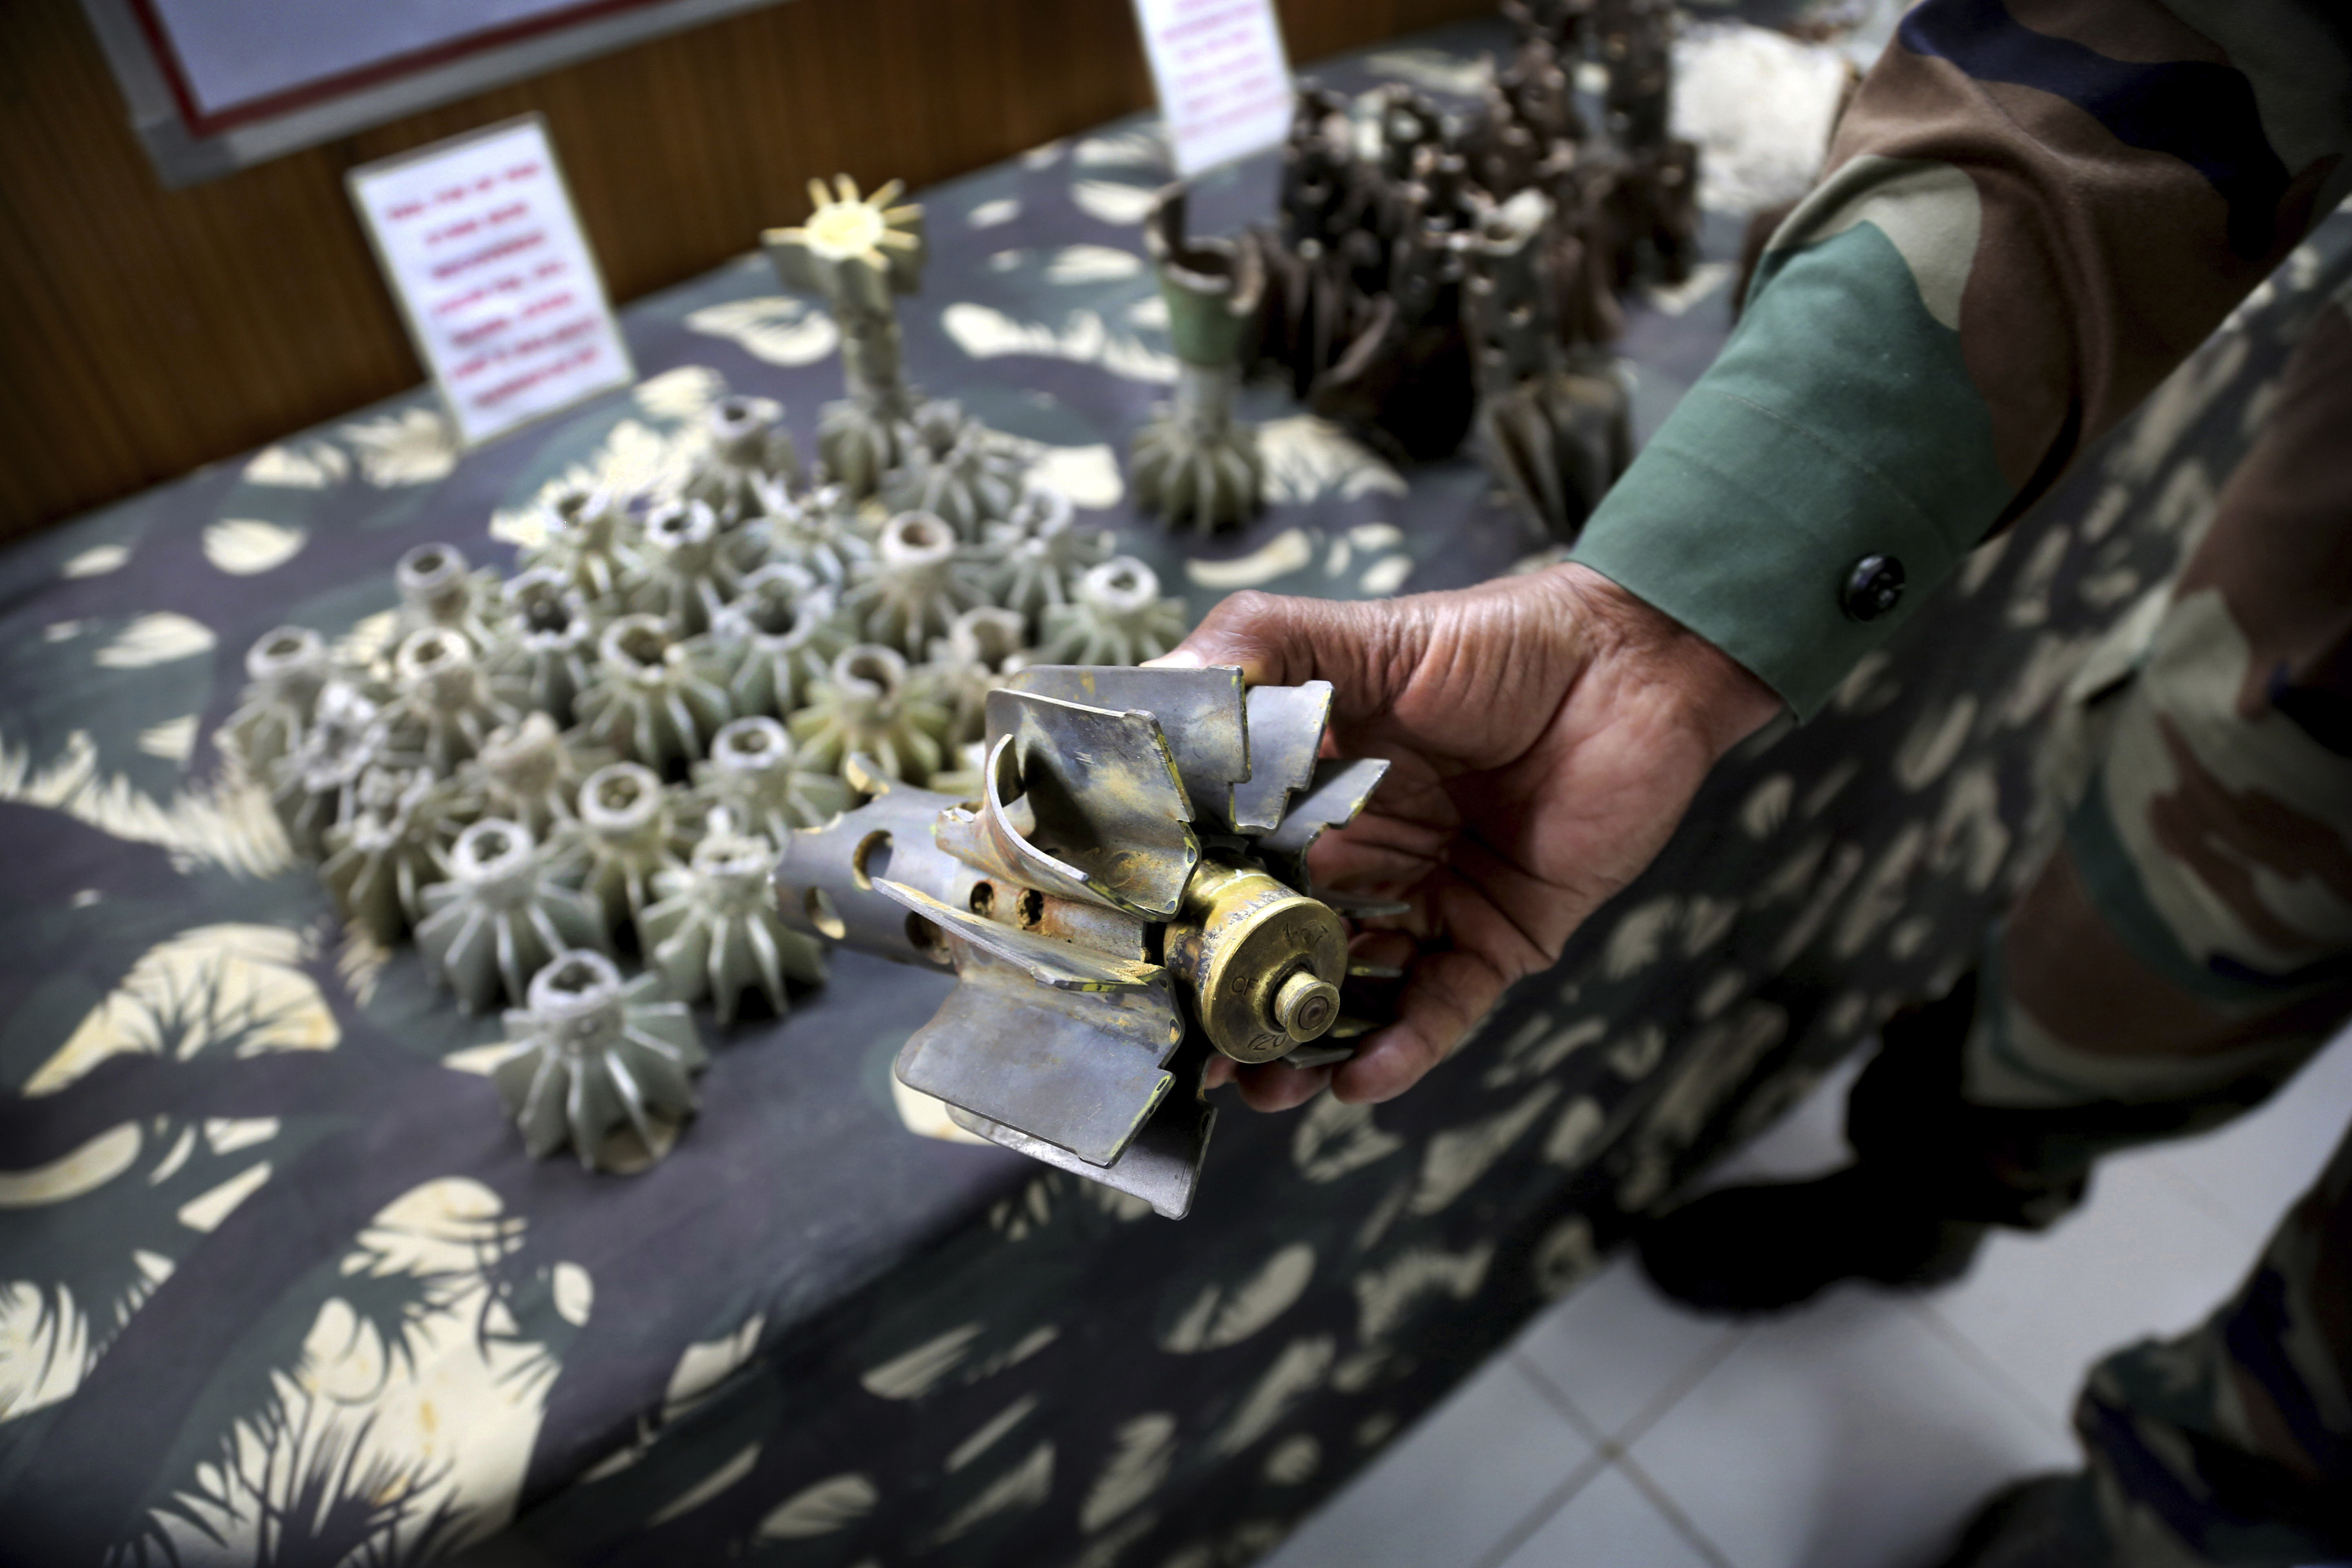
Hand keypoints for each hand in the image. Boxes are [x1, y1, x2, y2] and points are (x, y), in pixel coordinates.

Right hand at [1151, 564, 1781, 1110]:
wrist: (1632, 665)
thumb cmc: (1496, 642)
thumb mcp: (1358, 638)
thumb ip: (1257, 653)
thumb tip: (1151, 684)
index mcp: (1310, 795)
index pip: (1230, 868)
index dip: (1186, 915)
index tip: (1136, 961)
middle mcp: (1361, 860)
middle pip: (1279, 946)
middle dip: (1233, 1004)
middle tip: (1190, 1053)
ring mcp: (1427, 904)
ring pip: (1349, 994)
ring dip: (1304, 1046)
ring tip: (1264, 1090)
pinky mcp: (1497, 939)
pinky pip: (1440, 1008)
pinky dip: (1402, 1047)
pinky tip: (1360, 1077)